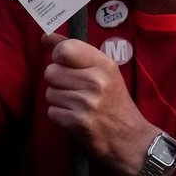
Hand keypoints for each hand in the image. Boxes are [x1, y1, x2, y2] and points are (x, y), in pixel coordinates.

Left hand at [42, 33, 156, 175]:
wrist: (130, 139)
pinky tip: (75, 118)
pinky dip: (59, 117)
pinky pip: (51, 112)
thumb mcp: (103, 71)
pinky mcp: (78, 123)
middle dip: (57, 82)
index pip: (65, 49)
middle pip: (51, 72)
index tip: (66, 65)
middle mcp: (96, 81)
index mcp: (104, 64)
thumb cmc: (114, 102)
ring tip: (77, 105)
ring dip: (58, 101)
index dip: (58, 57)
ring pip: (49, 93)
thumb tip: (45, 36)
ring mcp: (87, 103)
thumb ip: (74, 51)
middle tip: (75, 90)